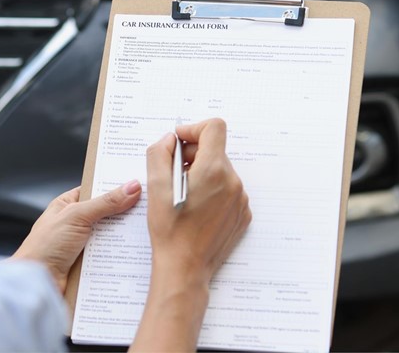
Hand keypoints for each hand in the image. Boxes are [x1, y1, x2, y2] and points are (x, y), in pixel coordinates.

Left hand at [11, 181, 141, 293]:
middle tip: (149, 206)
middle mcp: (77, 222)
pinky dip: (121, 253)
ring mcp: (84, 243)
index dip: (116, 185)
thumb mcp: (77, 216)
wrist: (35, 286)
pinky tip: (135, 251)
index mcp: (69, 204)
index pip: (97, 189)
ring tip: (147, 228)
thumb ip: (106, 202)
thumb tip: (132, 186)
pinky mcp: (90, 263)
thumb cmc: (44, 247)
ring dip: (124, 234)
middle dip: (125, 211)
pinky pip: (111, 254)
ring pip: (112, 234)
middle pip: (108, 212)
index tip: (139, 182)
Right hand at [131, 118, 250, 351]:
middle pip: (215, 150)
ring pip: (221, 170)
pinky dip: (213, 191)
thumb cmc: (169, 231)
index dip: (194, 129)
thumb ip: (159, 154)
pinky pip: (228, 190)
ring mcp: (241, 199)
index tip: (179, 143)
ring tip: (185, 195)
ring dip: (203, 174)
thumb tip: (170, 139)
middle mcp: (233, 181)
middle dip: (194, 155)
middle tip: (174, 173)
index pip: (214, 128)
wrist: (185, 270)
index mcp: (214, 170)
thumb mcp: (156, 188)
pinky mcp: (243, 214)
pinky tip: (197, 209)